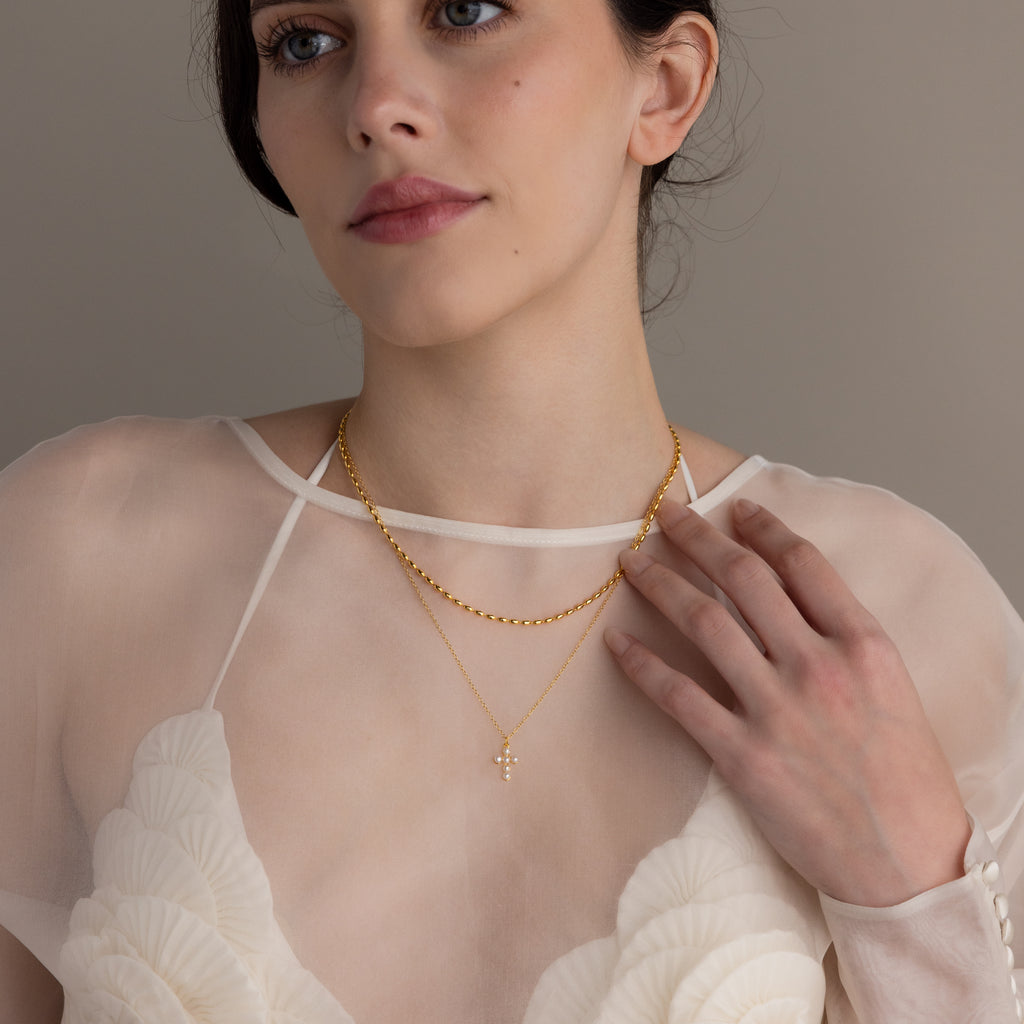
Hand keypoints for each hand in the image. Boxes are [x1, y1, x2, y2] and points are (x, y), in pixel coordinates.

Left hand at [605, 497, 971, 907]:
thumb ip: (845, 637)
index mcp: (863, 643)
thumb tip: (791, 594)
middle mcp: (818, 665)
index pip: (802, 562)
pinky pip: (678, 696)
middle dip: (697, 537)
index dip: (761, 526)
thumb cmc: (907, 778)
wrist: (910, 863)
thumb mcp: (894, 687)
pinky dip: (641, 664)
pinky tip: (616, 644)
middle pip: (743, 578)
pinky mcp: (743, 755)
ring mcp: (777, 709)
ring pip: (703, 622)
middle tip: (665, 514)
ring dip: (660, 583)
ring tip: (631, 562)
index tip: (735, 508)